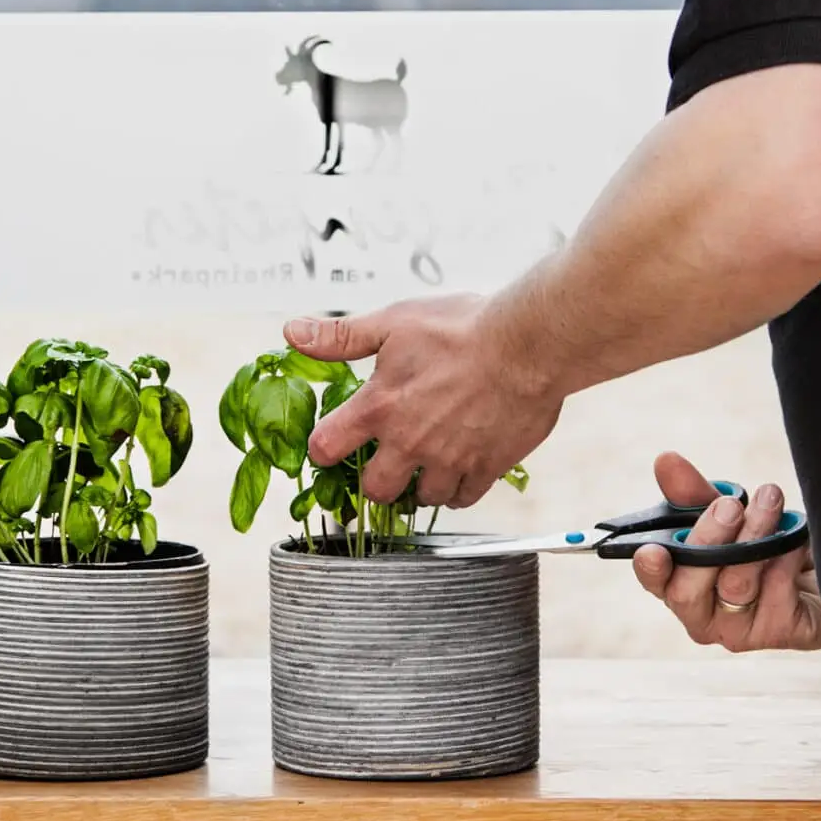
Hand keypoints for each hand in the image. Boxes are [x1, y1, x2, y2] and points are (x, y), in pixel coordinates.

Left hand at [285, 297, 562, 507]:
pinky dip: (459, 489)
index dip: (324, 448)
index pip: (327, 447)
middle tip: (387, 463)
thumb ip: (341, 336)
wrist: (527, 343)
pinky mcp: (486, 466)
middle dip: (377, 480)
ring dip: (421, 485)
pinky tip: (461, 468)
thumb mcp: (394, 321)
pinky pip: (464, 498)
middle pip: (375, 491)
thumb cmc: (463, 327)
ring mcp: (449, 459)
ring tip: (429, 463)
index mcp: (379, 406)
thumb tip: (293, 333)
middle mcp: (409, 441)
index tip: (332, 445)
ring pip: (422, 498)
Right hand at [632, 451, 820, 652]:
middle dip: (708, 540)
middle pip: (688, 591)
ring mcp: (741, 629)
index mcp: (682, 585)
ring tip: (770, 499)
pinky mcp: (781, 632)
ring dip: (754, 534)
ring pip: (736, 584)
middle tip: (730, 505)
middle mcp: (705, 615)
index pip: (656, 582)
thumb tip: (665, 461)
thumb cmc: (766, 546)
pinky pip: (776, 588)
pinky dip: (786, 553)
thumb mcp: (731, 514)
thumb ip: (696, 494)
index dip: (650, 570)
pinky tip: (796, 538)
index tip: (653, 550)